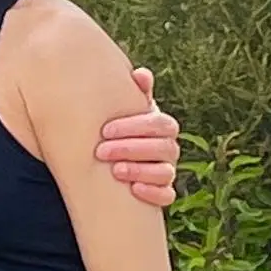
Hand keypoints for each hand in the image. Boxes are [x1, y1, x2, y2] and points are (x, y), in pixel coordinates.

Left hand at [96, 67, 179, 208]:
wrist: (114, 160)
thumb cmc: (120, 130)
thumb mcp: (123, 111)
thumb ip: (132, 94)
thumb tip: (141, 75)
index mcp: (163, 127)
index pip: (160, 124)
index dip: (134, 126)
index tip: (105, 131)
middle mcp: (169, 149)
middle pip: (163, 147)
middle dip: (131, 149)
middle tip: (101, 152)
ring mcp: (168, 172)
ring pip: (165, 172)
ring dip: (139, 170)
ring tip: (114, 171)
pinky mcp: (163, 193)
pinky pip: (167, 196)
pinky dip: (153, 193)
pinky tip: (134, 190)